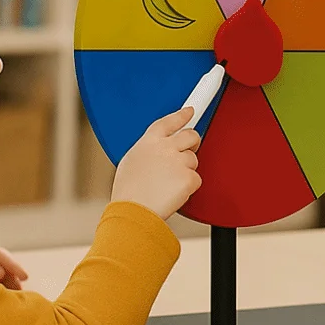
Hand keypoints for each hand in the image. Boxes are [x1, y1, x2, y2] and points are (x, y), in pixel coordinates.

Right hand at [111, 104, 201, 220]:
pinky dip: (188, 187)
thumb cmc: (129, 193)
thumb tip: (157, 148)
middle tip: (190, 149)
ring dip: (185, 170)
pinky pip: (196, 179)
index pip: (170, 121)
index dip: (182, 115)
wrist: (133, 213)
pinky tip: (173, 193)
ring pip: (193, 160)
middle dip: (193, 142)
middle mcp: (166, 147)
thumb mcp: (131, 161)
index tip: (189, 111)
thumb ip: (148, 149)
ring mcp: (178, 162)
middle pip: (190, 135)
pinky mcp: (188, 178)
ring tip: (168, 183)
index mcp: (150, 141)